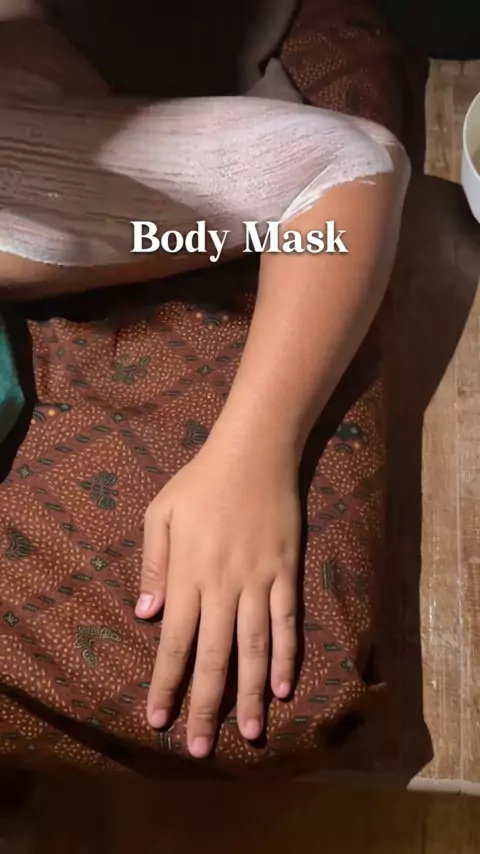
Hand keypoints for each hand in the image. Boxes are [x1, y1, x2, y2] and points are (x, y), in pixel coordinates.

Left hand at [136, 437, 300, 757]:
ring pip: (254, 647)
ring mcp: (259, 580)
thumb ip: (153, 564)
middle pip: (213, 656)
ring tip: (250, 734)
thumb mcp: (160, 513)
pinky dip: (286, 655)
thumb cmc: (200, 482)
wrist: (254, 453)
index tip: (158, 721)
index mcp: (188, 573)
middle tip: (199, 749)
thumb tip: (146, 616)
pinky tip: (285, 687)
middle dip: (205, 705)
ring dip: (251, 694)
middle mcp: (223, 585)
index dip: (166, 684)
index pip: (174, 641)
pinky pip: (288, 622)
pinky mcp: (287, 572)